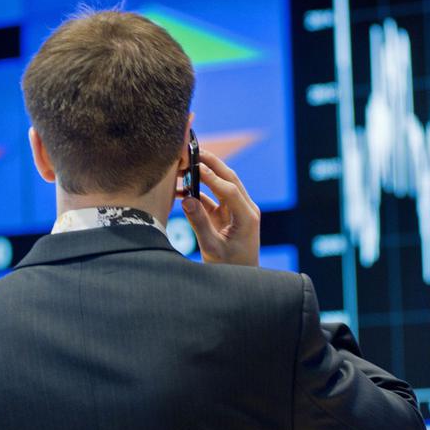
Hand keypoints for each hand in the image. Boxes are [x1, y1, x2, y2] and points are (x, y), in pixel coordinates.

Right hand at [181, 151, 259, 266]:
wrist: (241, 280)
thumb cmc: (229, 267)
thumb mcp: (212, 248)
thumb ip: (199, 224)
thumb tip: (186, 200)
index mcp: (247, 217)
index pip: (230, 190)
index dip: (212, 177)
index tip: (195, 166)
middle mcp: (245, 209)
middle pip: (229, 178)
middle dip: (211, 163)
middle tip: (193, 150)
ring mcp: (236, 210)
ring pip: (222, 184)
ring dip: (205, 174)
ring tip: (185, 164)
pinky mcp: (227, 215)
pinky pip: (212, 197)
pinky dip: (198, 191)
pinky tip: (181, 189)